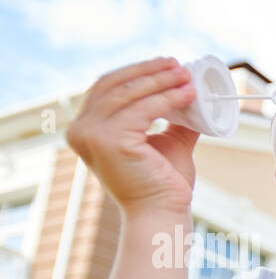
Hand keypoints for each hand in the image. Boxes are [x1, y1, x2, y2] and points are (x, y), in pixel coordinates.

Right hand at [64, 56, 199, 216]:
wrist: (162, 214)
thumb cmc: (163, 185)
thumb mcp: (167, 143)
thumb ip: (173, 119)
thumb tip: (191, 94)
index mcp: (87, 129)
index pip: (107, 88)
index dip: (136, 72)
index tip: (166, 64)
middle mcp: (81, 130)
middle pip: (115, 85)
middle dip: (149, 71)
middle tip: (178, 64)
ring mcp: (91, 135)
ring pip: (129, 94)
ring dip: (160, 80)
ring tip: (186, 76)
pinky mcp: (110, 140)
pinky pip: (144, 109)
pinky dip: (168, 98)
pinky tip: (187, 93)